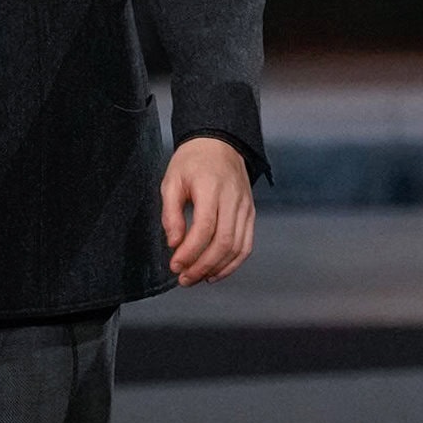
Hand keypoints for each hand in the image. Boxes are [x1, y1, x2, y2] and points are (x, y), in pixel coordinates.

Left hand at [162, 138, 255, 285]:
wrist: (220, 144)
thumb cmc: (192, 162)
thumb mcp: (171, 181)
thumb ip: (171, 213)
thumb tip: (174, 243)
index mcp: (210, 187)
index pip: (205, 227)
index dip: (190, 251)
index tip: (175, 265)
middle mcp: (232, 198)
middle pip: (223, 241)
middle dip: (202, 266)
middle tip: (184, 278)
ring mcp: (245, 207)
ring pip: (237, 247)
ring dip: (217, 268)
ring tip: (196, 278)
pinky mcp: (251, 214)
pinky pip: (246, 245)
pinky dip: (232, 263)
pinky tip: (216, 272)